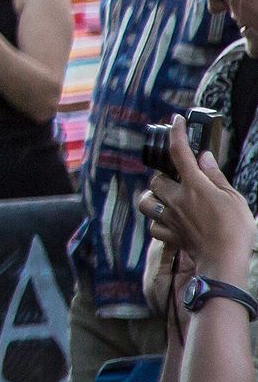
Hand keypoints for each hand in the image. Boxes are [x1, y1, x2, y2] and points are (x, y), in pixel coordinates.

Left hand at [141, 119, 255, 285]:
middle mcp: (176, 199)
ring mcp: (169, 217)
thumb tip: (203, 157)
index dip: (176, 133)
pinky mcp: (168, 234)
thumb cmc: (235, 229)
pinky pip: (153, 225)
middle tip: (180, 181)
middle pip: (156, 179)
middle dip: (165, 177)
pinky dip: (157, 222)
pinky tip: (168, 221)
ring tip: (166, 199)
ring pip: (146, 201)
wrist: (224, 261)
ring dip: (152, 198)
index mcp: (194, 186)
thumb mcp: (234, 198)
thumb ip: (216, 176)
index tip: (176, 121)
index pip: (179, 153)